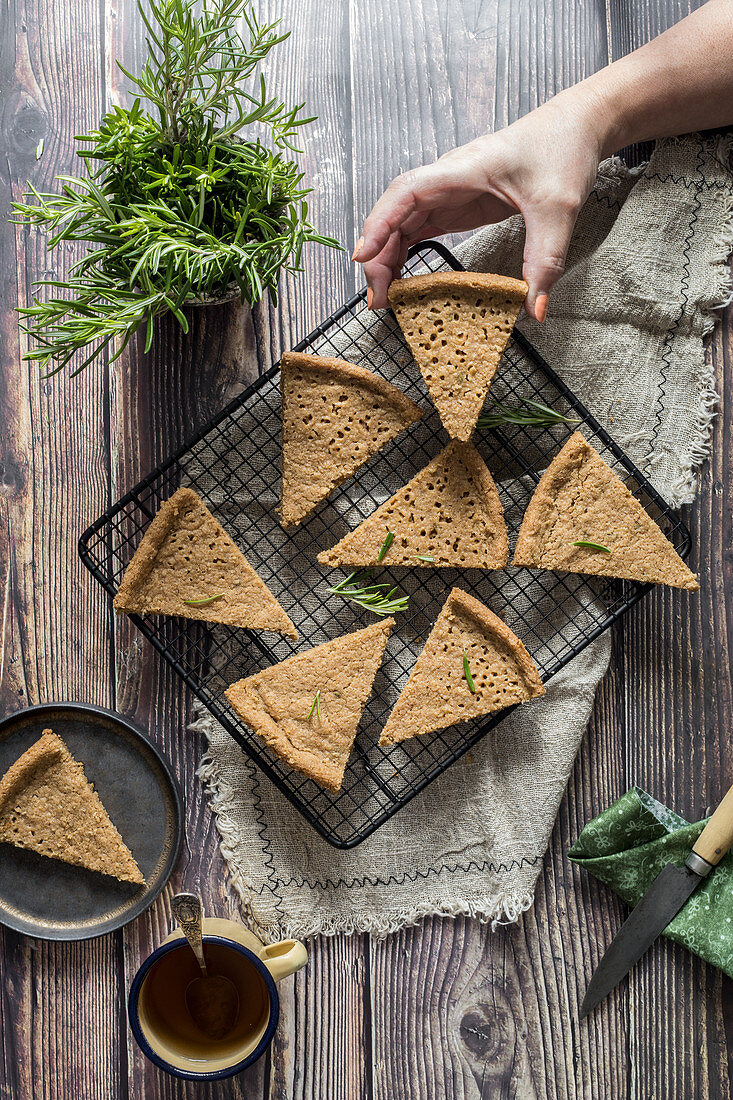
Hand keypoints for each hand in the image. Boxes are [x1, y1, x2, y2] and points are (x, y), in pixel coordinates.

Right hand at [353, 90, 609, 320]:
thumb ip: (545, 261)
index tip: (363, 256)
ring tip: (384, 295)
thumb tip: (535, 310)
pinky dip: (406, 251)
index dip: (380, 223)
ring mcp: (451, 190)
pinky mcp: (460, 203)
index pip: (406, 193)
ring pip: (404, 221)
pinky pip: (421, 226)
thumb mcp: (559, 210)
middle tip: (377, 296)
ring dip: (388, 255)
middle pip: (396, 212)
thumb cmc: (564, 151)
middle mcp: (449, 177)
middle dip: (378, 252)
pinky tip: (401, 277)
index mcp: (465, 168)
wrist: (578, 126)